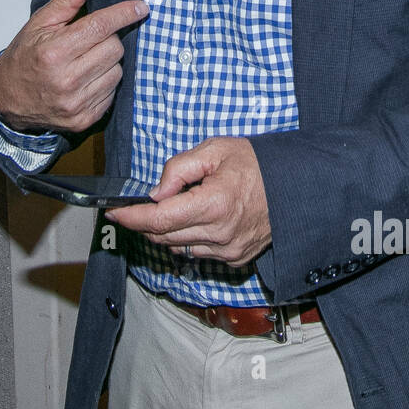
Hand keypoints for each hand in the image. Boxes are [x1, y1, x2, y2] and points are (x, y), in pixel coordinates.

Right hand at [0, 0, 147, 133]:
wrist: (8, 100)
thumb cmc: (23, 58)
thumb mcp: (38, 24)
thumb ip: (65, 2)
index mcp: (54, 53)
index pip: (100, 27)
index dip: (123, 14)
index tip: (140, 7)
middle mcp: (67, 80)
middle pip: (114, 48)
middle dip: (107, 39)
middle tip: (89, 40)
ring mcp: (77, 103)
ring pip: (117, 71)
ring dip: (107, 62)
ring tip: (84, 61)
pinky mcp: (85, 119)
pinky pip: (112, 92)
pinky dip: (104, 82)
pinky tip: (85, 80)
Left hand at [106, 137, 271, 267]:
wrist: (295, 187)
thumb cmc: (256, 164)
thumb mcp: (215, 150)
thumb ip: (179, 168)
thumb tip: (155, 192)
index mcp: (215, 204)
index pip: (159, 219)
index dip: (131, 217)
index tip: (113, 212)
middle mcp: (221, 233)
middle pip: (164, 236)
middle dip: (143, 223)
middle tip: (133, 208)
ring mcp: (229, 250)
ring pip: (178, 247)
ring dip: (165, 232)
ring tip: (169, 209)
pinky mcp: (235, 258)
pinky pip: (197, 252)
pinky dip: (187, 238)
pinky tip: (194, 219)